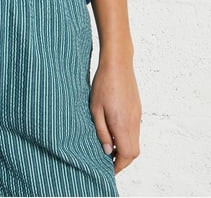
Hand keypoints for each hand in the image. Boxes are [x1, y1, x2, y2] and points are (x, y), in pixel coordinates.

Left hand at [90, 58, 141, 173]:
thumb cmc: (103, 84)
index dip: (118, 166)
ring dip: (124, 149)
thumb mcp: (95, 109)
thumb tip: (107, 152)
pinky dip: (126, 138)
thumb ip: (101, 132)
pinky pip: (135, 131)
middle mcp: (133, 123)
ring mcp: (137, 116)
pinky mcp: (137, 109)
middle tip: (108, 162)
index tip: (108, 170)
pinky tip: (114, 131)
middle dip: (122, 161)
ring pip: (135, 142)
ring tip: (108, 147)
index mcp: (122, 125)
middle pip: (133, 152)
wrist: (118, 63)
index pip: (126, 155)